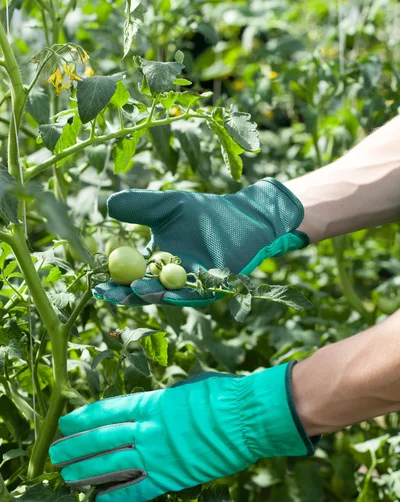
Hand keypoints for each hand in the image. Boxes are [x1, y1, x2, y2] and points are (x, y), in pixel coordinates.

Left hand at [49, 363, 316, 501]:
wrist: (247, 418)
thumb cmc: (221, 395)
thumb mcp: (186, 387)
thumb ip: (164, 399)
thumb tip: (153, 404)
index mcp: (151, 403)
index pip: (107, 412)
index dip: (83, 419)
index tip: (66, 424)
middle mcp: (148, 429)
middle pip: (102, 440)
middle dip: (75, 448)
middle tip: (55, 455)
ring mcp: (158, 455)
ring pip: (113, 466)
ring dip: (87, 472)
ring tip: (67, 478)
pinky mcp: (173, 477)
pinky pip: (140, 489)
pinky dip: (119, 496)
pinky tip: (101, 501)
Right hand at [93, 178, 307, 306]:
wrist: (240, 216)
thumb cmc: (203, 211)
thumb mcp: (166, 205)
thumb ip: (139, 207)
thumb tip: (107, 206)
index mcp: (155, 263)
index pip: (129, 275)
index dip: (112, 280)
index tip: (96, 280)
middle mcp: (170, 280)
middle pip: (143, 291)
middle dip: (125, 294)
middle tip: (107, 293)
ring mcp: (190, 288)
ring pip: (166, 296)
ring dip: (149, 295)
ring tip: (132, 291)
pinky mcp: (211, 291)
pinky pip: (192, 294)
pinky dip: (178, 295)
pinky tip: (165, 293)